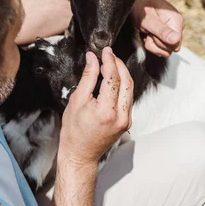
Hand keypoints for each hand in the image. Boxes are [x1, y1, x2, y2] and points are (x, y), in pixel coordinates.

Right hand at [59, 48, 132, 166]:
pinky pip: (127, 98)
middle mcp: (121, 116)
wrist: (80, 154)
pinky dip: (121, 86)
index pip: (113, 78)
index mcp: (107, 111)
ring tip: (110, 64)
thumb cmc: (74, 132)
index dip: (109, 61)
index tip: (105, 51)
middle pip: (127, 81)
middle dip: (119, 65)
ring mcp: (126, 120)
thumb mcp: (77, 101)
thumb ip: (87, 78)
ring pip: (130, 89)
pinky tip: (112, 80)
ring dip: (122, 74)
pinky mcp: (127, 122)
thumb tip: (92, 59)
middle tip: (109, 55)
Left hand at [131, 0, 183, 57]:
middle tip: (147, 31)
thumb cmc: (140, 5)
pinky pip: (160, 47)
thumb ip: (161, 30)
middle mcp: (177, 26)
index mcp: (177, 21)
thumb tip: (175, 40)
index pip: (175, 45)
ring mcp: (172, 30)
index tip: (151, 33)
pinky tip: (147, 33)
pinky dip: (151, 43)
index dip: (161, 43)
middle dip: (155, 44)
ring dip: (152, 44)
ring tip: (146, 31)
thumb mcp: (148, 19)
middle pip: (170, 49)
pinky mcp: (166, 34)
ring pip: (165, 50)